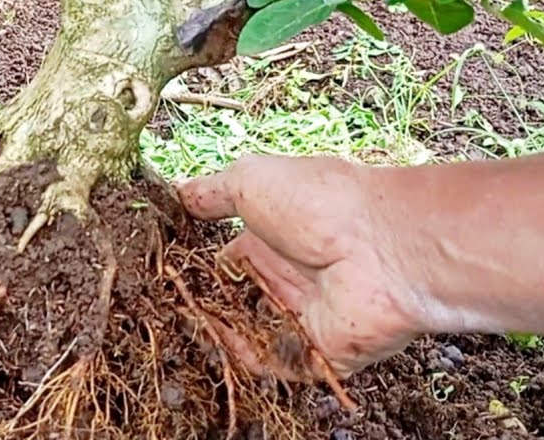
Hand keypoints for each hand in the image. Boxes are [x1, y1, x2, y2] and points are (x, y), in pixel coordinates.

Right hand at [177, 154, 428, 377]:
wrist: (382, 246)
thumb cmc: (317, 202)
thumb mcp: (252, 179)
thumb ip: (211, 191)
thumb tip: (178, 193)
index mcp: (275, 233)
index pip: (227, 256)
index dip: (196, 262)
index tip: (160, 266)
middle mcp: (289, 273)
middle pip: (235, 297)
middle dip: (202, 301)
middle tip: (163, 300)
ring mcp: (304, 315)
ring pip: (249, 332)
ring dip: (216, 330)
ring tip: (178, 323)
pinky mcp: (318, 352)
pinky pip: (273, 363)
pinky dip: (243, 358)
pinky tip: (214, 344)